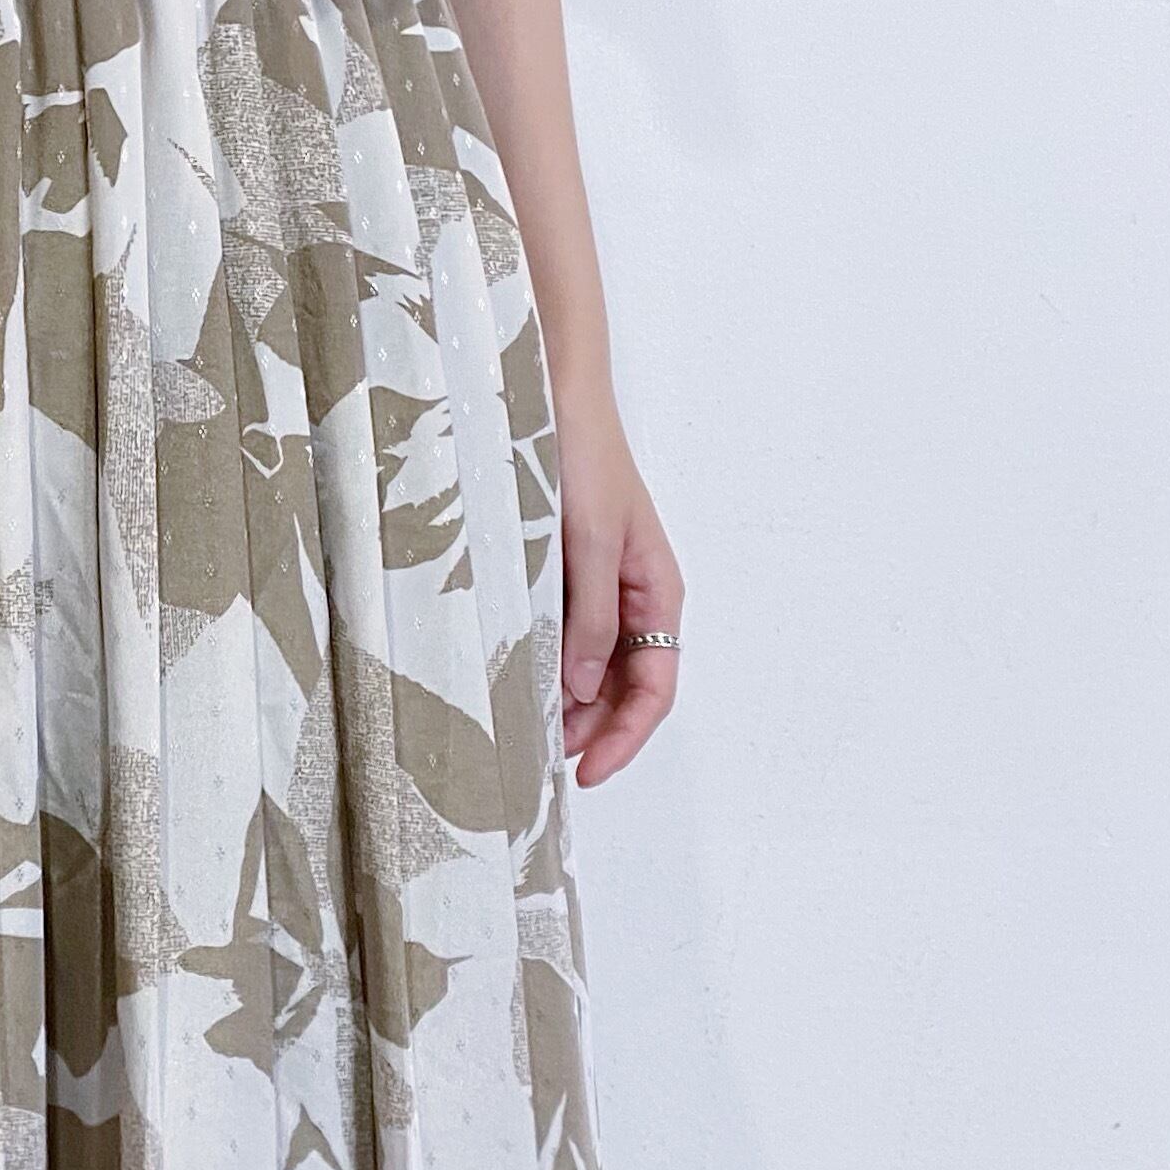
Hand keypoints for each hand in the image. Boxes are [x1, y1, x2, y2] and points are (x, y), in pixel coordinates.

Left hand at [552, 389, 684, 786]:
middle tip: (539, 763)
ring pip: (588, 665)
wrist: (549, 397)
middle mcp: (631, 597)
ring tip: (523, 732)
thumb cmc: (582, 458)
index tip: (586, 773)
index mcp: (656, 594)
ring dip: (564, 701)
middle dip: (589, 729)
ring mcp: (597, 585)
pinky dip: (543, 662)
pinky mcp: (560, 571)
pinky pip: (560, 632)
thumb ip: (590, 616)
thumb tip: (579, 690)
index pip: (655, 687)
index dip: (625, 736)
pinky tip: (512, 678)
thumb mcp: (591, 542)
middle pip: (621, 686)